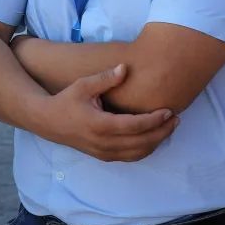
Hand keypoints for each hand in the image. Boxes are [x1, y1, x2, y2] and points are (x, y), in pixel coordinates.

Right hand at [34, 65, 178, 161]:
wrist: (48, 121)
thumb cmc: (66, 100)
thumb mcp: (83, 85)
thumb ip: (105, 78)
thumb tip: (125, 68)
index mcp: (100, 125)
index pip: (135, 126)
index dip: (155, 120)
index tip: (169, 111)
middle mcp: (103, 142)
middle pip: (142, 142)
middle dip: (162, 132)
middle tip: (176, 119)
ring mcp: (104, 152)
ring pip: (138, 153)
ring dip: (156, 142)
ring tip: (168, 128)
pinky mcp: (103, 156)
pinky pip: (130, 157)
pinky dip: (145, 149)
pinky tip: (152, 138)